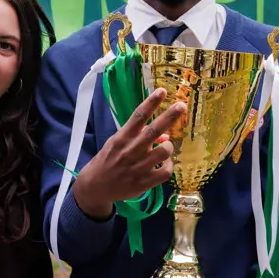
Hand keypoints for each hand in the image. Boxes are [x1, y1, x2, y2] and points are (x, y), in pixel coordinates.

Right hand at [74, 88, 186, 218]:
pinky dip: (169, 165)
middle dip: (169, 117)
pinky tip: (165, 164)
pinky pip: (165, 172)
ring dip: (169, 146)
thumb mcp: (117, 143)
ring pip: (164, 151)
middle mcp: (130, 151)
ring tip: (166, 147)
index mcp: (122, 138)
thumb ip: (138, 136)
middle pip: (153, 131)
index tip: (162, 91)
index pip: (137, 117)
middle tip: (182, 105)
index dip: (150, 103)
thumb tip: (164, 133)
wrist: (96, 186)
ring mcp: (138, 167)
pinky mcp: (144, 183)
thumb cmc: (109, 160)